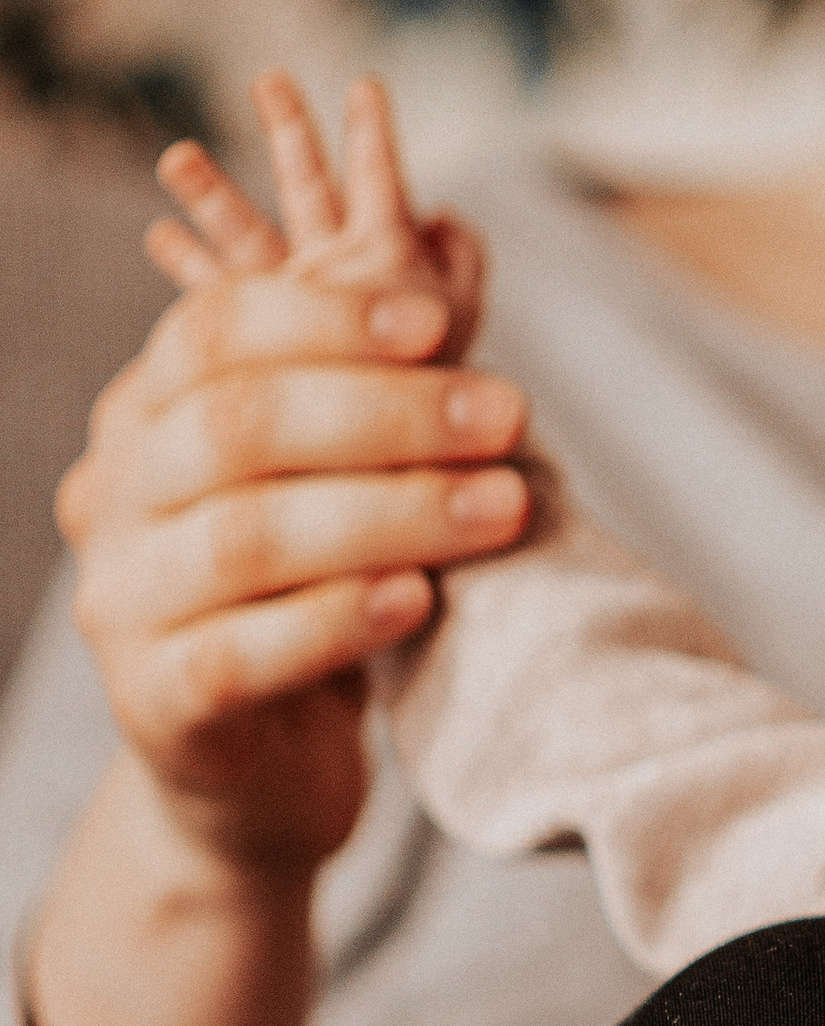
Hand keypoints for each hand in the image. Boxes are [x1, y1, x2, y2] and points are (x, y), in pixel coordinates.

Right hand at [54, 76, 528, 880]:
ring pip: (248, 534)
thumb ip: (373, 386)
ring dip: (392, 511)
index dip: (329, 318)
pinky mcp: (155, 703)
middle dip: (387, 411)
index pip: (214, 330)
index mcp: (148, 412)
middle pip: (238, 423)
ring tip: (504, 506)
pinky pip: (242, 652)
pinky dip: (339, 618)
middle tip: (508, 416)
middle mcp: (115, 494)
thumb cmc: (318, 591)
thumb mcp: (339, 475)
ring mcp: (121, 602)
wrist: (262, 770)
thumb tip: (453, 255)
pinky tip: (420, 599)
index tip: (445, 325)